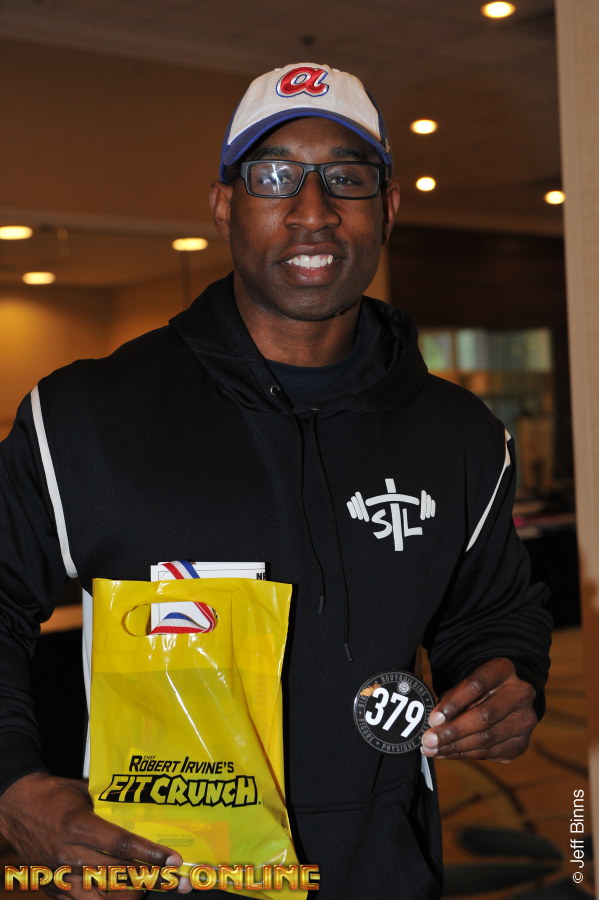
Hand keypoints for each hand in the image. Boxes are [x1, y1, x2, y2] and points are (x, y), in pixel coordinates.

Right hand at [0, 772, 185, 898]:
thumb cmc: (54, 795)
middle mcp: (69, 855)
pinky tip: (124, 894)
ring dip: (130, 895)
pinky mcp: (54, 889)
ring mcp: (60, 876)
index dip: (150, 854)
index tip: (172, 861)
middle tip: (174, 881)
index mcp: (78, 826)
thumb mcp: (84, 792)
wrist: (17, 808)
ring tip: (150, 887)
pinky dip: (106, 899)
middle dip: (149, 880)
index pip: (121, 845)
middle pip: (117, 876)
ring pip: (102, 898)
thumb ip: (111, 805)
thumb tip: (146, 808)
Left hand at [421, 657, 536, 761]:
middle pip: (485, 716)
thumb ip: (453, 698)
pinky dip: (465, 754)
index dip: (454, 702)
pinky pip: (489, 752)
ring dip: (455, 747)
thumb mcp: (467, 683)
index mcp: (504, 670)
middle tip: (428, 740)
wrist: (508, 698)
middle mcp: (520, 694)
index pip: (477, 684)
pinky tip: (447, 753)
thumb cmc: (480, 689)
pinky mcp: (521, 743)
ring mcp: (524, 720)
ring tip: (432, 749)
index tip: (433, 719)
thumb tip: (435, 723)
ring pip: (487, 738)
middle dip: (453, 731)